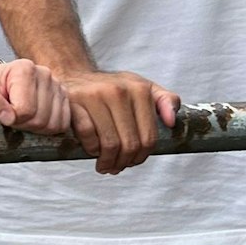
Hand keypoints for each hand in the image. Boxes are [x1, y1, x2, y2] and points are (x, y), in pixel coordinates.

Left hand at [0, 59, 67, 134]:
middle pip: (41, 119)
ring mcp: (57, 85)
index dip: (11, 120)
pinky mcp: (64, 97)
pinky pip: (63, 124)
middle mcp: (44, 73)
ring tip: (21, 117)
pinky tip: (33, 119)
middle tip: (10, 116)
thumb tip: (8, 117)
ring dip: (35, 129)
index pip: (25, 110)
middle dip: (23, 125)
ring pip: (53, 124)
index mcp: (24, 69)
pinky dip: (48, 128)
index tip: (1, 113)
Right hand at [65, 70, 179, 174]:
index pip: (149, 137)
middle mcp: (118, 90)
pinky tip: (92, 150)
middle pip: (130, 144)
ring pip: (109, 143)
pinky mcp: (74, 103)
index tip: (133, 160)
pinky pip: (87, 135)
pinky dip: (91, 148)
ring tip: (105, 164)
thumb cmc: (111, 89)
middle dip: (124, 162)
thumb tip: (171, 121)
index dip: (142, 156)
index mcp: (139, 89)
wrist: (75, 77)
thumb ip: (165, 100)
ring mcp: (94, 95)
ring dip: (107, 161)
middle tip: (117, 166)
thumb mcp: (142, 88)